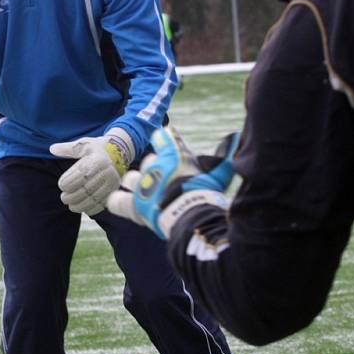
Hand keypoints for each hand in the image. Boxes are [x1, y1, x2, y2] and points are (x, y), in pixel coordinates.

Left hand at [51, 127, 134, 215]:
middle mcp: (106, 172)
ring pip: (92, 200)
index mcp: (97, 161)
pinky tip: (83, 208)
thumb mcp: (84, 144)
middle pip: (84, 190)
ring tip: (71, 205)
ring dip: (79, 206)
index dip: (67, 184)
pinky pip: (102, 204)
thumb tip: (51, 149)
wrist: (122, 151)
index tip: (61, 185)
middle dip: (70, 197)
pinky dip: (91, 209)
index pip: (79, 176)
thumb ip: (67, 149)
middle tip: (64, 198)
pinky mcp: (115, 190)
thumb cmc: (99, 147)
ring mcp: (112, 183)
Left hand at [107, 127, 238, 238]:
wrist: (191, 216)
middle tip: (165, 179)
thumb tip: (237, 137)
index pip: (163, 137)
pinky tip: (121, 203)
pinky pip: (117, 202)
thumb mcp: (219, 175)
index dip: (165, 141)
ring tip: (144, 190)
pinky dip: (117, 202)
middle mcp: (155, 167)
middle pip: (148, 160)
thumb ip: (224, 159)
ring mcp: (142, 186)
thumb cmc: (207, 194)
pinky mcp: (133, 206)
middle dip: (154, 167)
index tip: (168, 142)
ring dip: (136, 183)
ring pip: (130, 178)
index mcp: (174, 155)